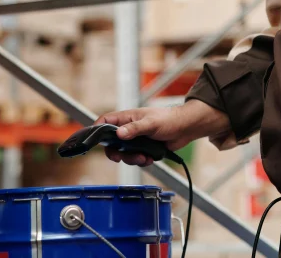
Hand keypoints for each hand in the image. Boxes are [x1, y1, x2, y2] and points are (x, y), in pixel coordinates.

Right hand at [95, 100, 230, 166]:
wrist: (185, 129)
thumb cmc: (169, 119)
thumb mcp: (151, 123)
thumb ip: (134, 129)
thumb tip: (119, 134)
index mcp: (127, 118)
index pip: (105, 122)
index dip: (97, 131)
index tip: (95, 142)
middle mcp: (129, 129)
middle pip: (111, 143)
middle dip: (116, 153)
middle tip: (120, 158)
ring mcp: (136, 140)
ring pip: (124, 153)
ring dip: (131, 159)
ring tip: (143, 158)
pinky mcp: (144, 149)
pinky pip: (135, 159)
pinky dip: (141, 161)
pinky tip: (150, 159)